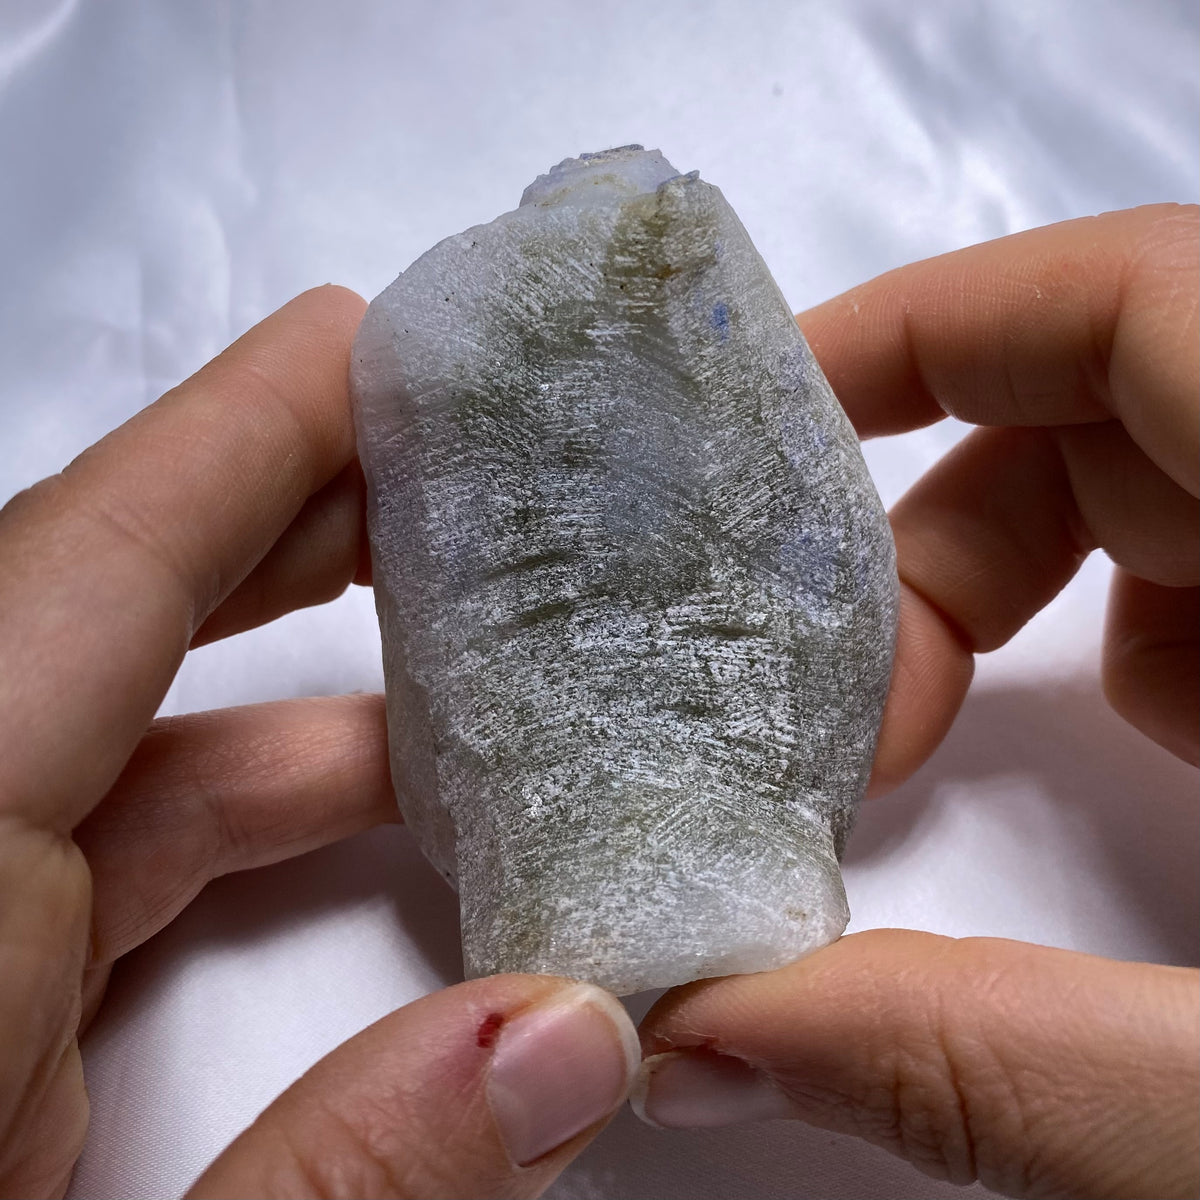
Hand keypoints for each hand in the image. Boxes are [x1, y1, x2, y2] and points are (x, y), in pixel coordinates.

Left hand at [0, 287, 638, 1198]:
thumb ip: (345, 1181)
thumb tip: (577, 1038)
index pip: (84, 575)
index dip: (237, 436)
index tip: (363, 338)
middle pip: (95, 614)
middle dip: (281, 517)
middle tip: (447, 459)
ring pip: (115, 737)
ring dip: (293, 683)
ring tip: (467, 646)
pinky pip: (102, 846)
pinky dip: (239, 810)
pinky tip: (372, 812)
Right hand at [634, 204, 1199, 1199]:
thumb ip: (995, 1061)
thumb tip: (712, 1042)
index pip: (1123, 296)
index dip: (926, 330)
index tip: (767, 434)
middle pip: (1101, 392)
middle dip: (932, 529)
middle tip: (848, 708)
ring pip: (1162, 470)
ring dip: (1021, 587)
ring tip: (935, 745)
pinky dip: (1151, 629)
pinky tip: (1129, 748)